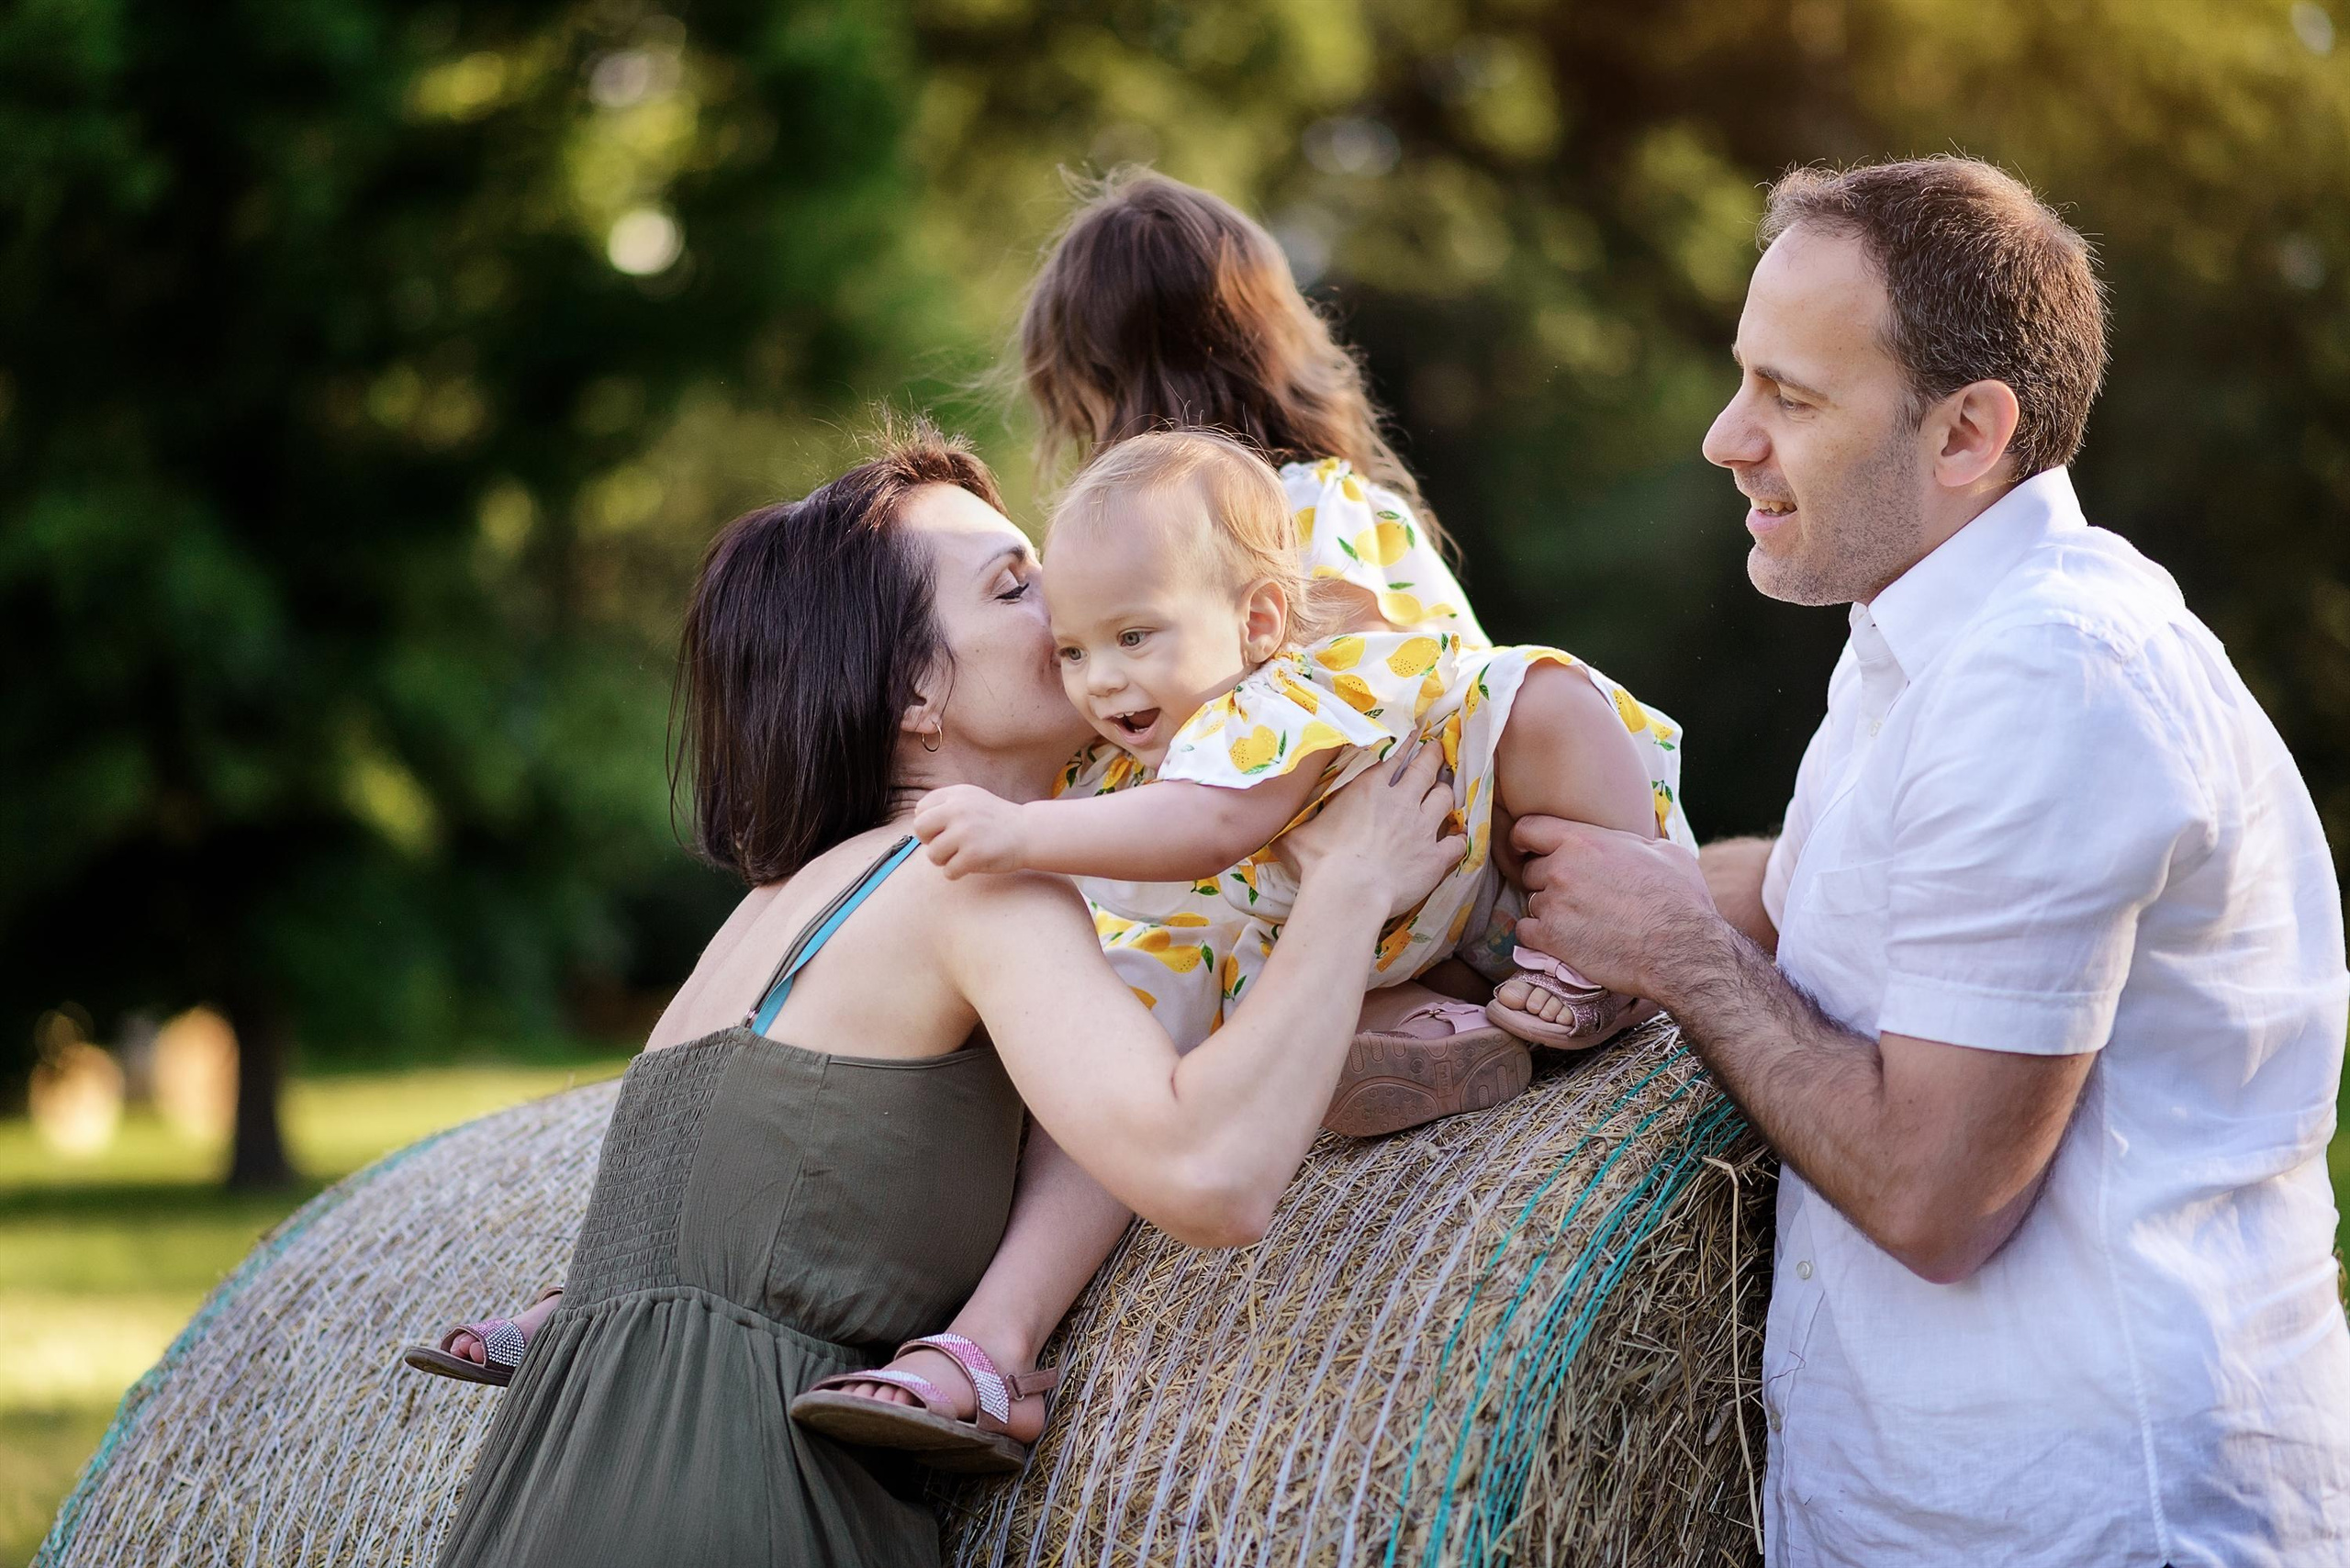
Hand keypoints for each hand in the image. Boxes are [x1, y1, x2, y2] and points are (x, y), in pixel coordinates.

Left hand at [912, 785, 1030, 877]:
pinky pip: (948, 871)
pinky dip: (956, 873)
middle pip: (919, 829)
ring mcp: (965, 832)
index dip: (930, 824)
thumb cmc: (995, 819)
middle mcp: (958, 810)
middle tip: (947, 845)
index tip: (946, 829)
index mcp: (956, 795)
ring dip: (945, 860)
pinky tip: (970, 865)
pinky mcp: (973, 854)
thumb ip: (945, 802)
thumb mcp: (971, 799)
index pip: (921, 810)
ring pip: (933, 854)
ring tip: (962, 855)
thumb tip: (917, 814)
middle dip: (930, 841)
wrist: (1028, 832)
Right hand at [1282, 738, 1462, 917]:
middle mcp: (1401, 802)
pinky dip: (1458, 840)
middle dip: (1433, 757)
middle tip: (1437, 751)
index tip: (1417, 735)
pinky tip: (1458, 839)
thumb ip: (1296, 821)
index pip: (1394, 757)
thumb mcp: (1296, 834)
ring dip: (1445, 794)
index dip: (1407, 744)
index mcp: (1369, 789)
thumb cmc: (1319, 861)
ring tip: (1445, 792)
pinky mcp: (1435, 857)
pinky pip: (1457, 843)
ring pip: (1445, 799)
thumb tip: (1272, 819)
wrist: (1349, 893)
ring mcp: (1422, 828)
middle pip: (1427, 769)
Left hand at [1513, 815, 1728, 1002]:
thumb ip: (1636, 842)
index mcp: (1584, 841)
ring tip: (1580, 922)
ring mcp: (1553, 904)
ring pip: (1533, 903)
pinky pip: (1526, 932)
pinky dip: (1540, 937)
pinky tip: (1563, 941)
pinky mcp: (1550, 939)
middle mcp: (1562, 869)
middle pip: (1532, 871)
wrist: (1681, 951)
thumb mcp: (1666, 852)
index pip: (1527, 829)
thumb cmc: (1681, 900)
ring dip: (1549, 911)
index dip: (1524, 841)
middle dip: (1548, 882)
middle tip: (1574, 896)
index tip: (1528, 851)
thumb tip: (1637, 842)